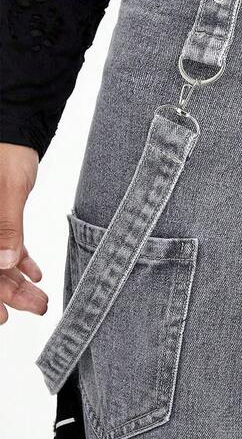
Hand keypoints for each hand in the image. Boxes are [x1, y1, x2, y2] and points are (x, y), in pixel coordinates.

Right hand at [0, 142, 47, 323]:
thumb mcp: (7, 188)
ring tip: (41, 299)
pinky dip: (18, 260)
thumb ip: (5, 226)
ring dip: (16, 282)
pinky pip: (1, 245)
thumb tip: (2, 263)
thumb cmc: (4, 148)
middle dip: (5, 292)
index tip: (1, 318)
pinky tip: (35, 273)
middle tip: (34, 308)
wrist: (10, 120)